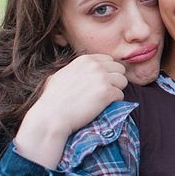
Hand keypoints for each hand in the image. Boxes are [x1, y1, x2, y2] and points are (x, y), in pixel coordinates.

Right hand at [13, 54, 127, 168]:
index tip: (101, 83)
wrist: (51, 116)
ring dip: (116, 91)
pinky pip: (120, 95)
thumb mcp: (60, 76)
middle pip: (119, 69)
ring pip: (123, 81)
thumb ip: (74, 70)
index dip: (108, 72)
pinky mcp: (107, 93)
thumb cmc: (51, 99)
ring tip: (104, 100)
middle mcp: (95, 66)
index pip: (109, 60)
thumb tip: (78, 72)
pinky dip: (115, 103)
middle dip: (115, 80)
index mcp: (85, 59)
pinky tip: (103, 107)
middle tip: (105, 92)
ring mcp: (102, 78)